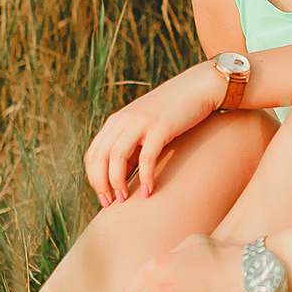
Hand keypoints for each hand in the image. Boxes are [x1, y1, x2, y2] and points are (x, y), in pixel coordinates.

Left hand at [83, 62, 224, 203]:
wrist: (197, 88)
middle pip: (99, 157)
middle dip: (101, 185)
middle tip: (111, 203)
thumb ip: (130, 147)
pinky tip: (149, 191)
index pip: (93, 154)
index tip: (104, 197)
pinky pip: (146, 157)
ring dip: (117, 182)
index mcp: (116, 121)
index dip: (94, 180)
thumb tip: (119, 177)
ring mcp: (141, 122)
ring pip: (117, 157)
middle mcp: (123, 120)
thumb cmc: (172, 112)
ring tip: (125, 199)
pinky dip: (145, 177)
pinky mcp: (161, 127)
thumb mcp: (144, 127)